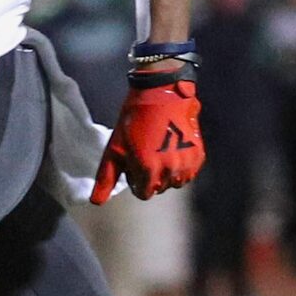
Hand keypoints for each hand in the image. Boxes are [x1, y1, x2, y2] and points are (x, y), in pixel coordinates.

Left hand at [91, 78, 204, 202]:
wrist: (161, 92)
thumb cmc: (134, 119)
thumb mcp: (115, 148)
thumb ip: (106, 179)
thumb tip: (96, 203)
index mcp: (148, 170)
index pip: (144, 194)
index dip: (136, 181)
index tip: (133, 165)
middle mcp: (170, 169)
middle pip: (160, 188)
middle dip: (151, 177)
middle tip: (145, 153)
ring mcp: (187, 162)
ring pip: (176, 182)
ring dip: (167, 173)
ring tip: (159, 150)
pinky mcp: (199, 154)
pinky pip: (189, 172)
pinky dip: (182, 166)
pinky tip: (173, 148)